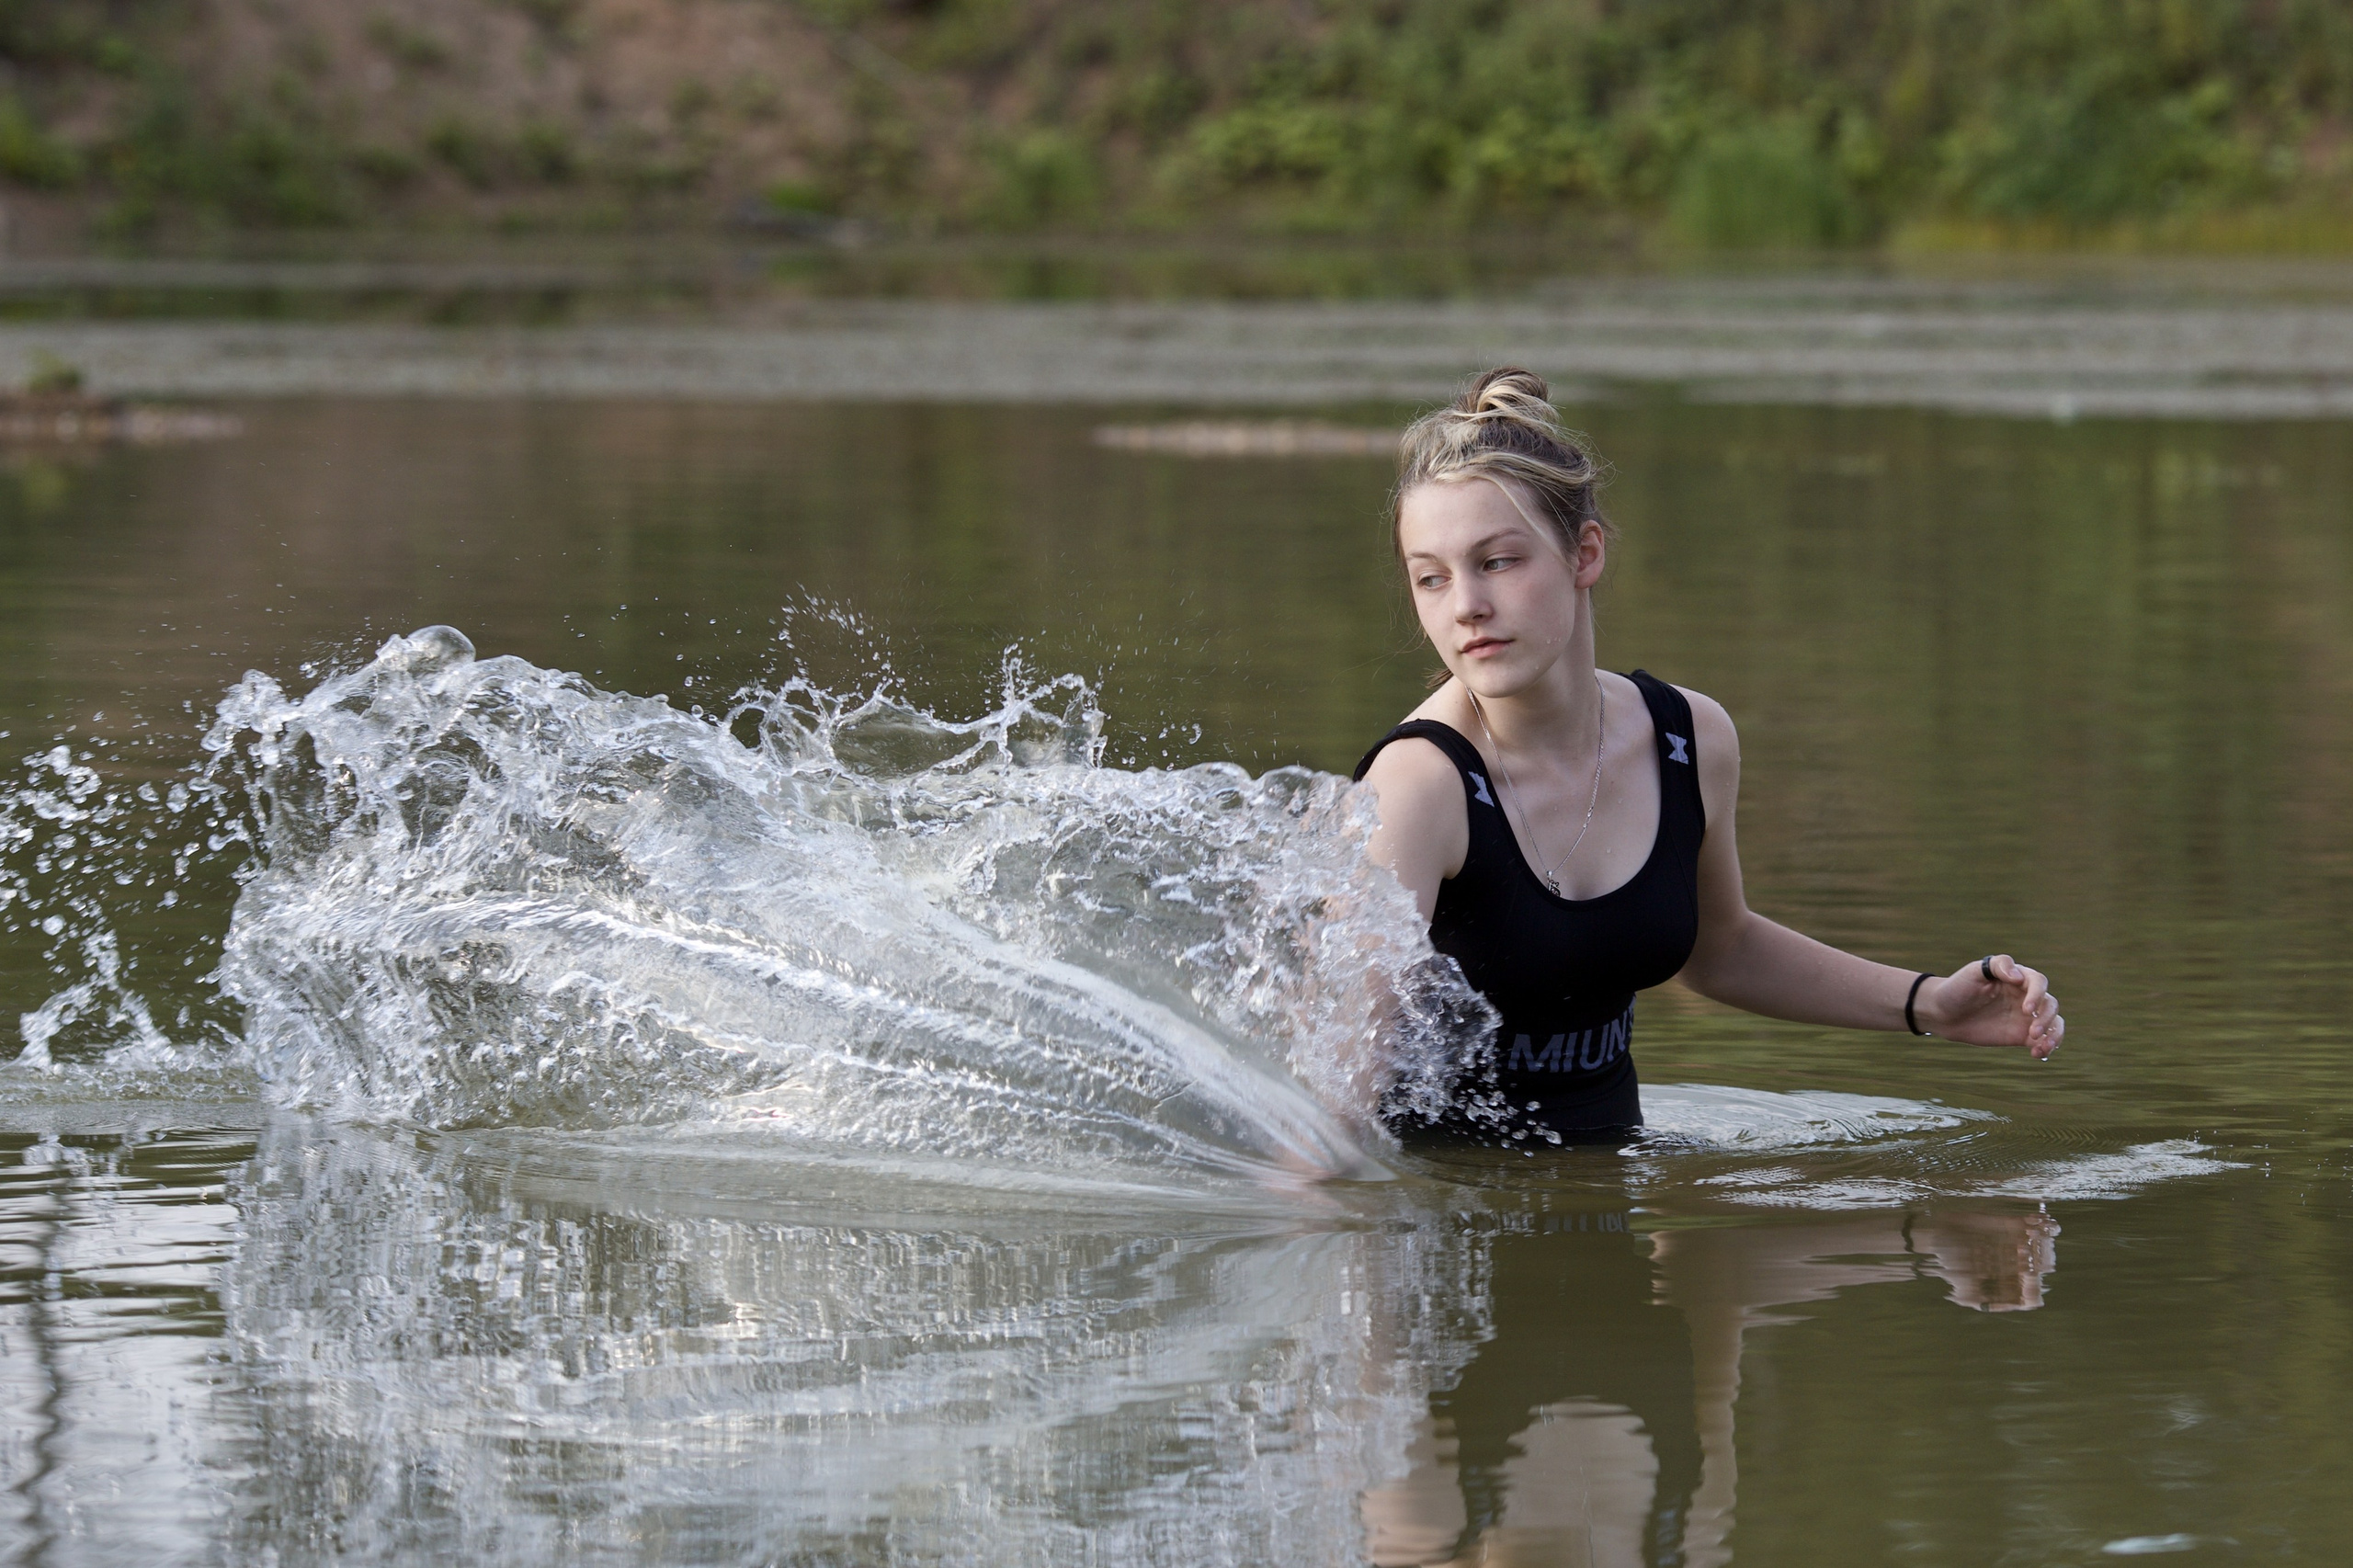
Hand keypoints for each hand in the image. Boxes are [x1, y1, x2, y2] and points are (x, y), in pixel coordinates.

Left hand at [1922, 953, 2061, 1058]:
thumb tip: (2018, 976)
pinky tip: (2038, 1054)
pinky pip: (2043, 1040)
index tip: (2026, 1010)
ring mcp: (2026, 1017)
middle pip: (2050, 1004)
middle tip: (2032, 1033)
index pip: (2039, 982)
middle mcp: (2026, 996)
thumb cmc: (1958, 988)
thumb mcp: (1972, 972)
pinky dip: (2047, 1047)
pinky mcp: (2022, 1035)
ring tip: (2042, 1047)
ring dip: (2054, 1035)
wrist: (1944, 1013)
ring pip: (2053, 1023)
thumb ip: (1997, 966)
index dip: (2037, 995)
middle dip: (2046, 1018)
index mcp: (2017, 977)